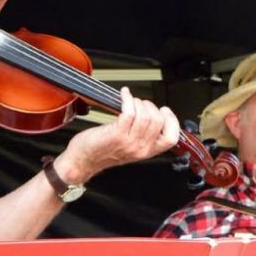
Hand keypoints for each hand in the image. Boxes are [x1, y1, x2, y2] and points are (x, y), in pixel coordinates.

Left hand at [52, 87, 179, 184]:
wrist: (83, 160)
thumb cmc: (101, 152)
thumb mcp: (129, 147)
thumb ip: (142, 135)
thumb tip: (151, 114)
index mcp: (147, 152)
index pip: (171, 138)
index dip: (172, 121)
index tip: (164, 111)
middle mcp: (140, 148)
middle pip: (158, 121)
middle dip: (150, 106)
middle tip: (140, 104)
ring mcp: (129, 142)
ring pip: (145, 115)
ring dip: (138, 102)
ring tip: (130, 101)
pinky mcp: (117, 134)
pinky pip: (129, 111)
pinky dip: (127, 98)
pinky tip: (124, 95)